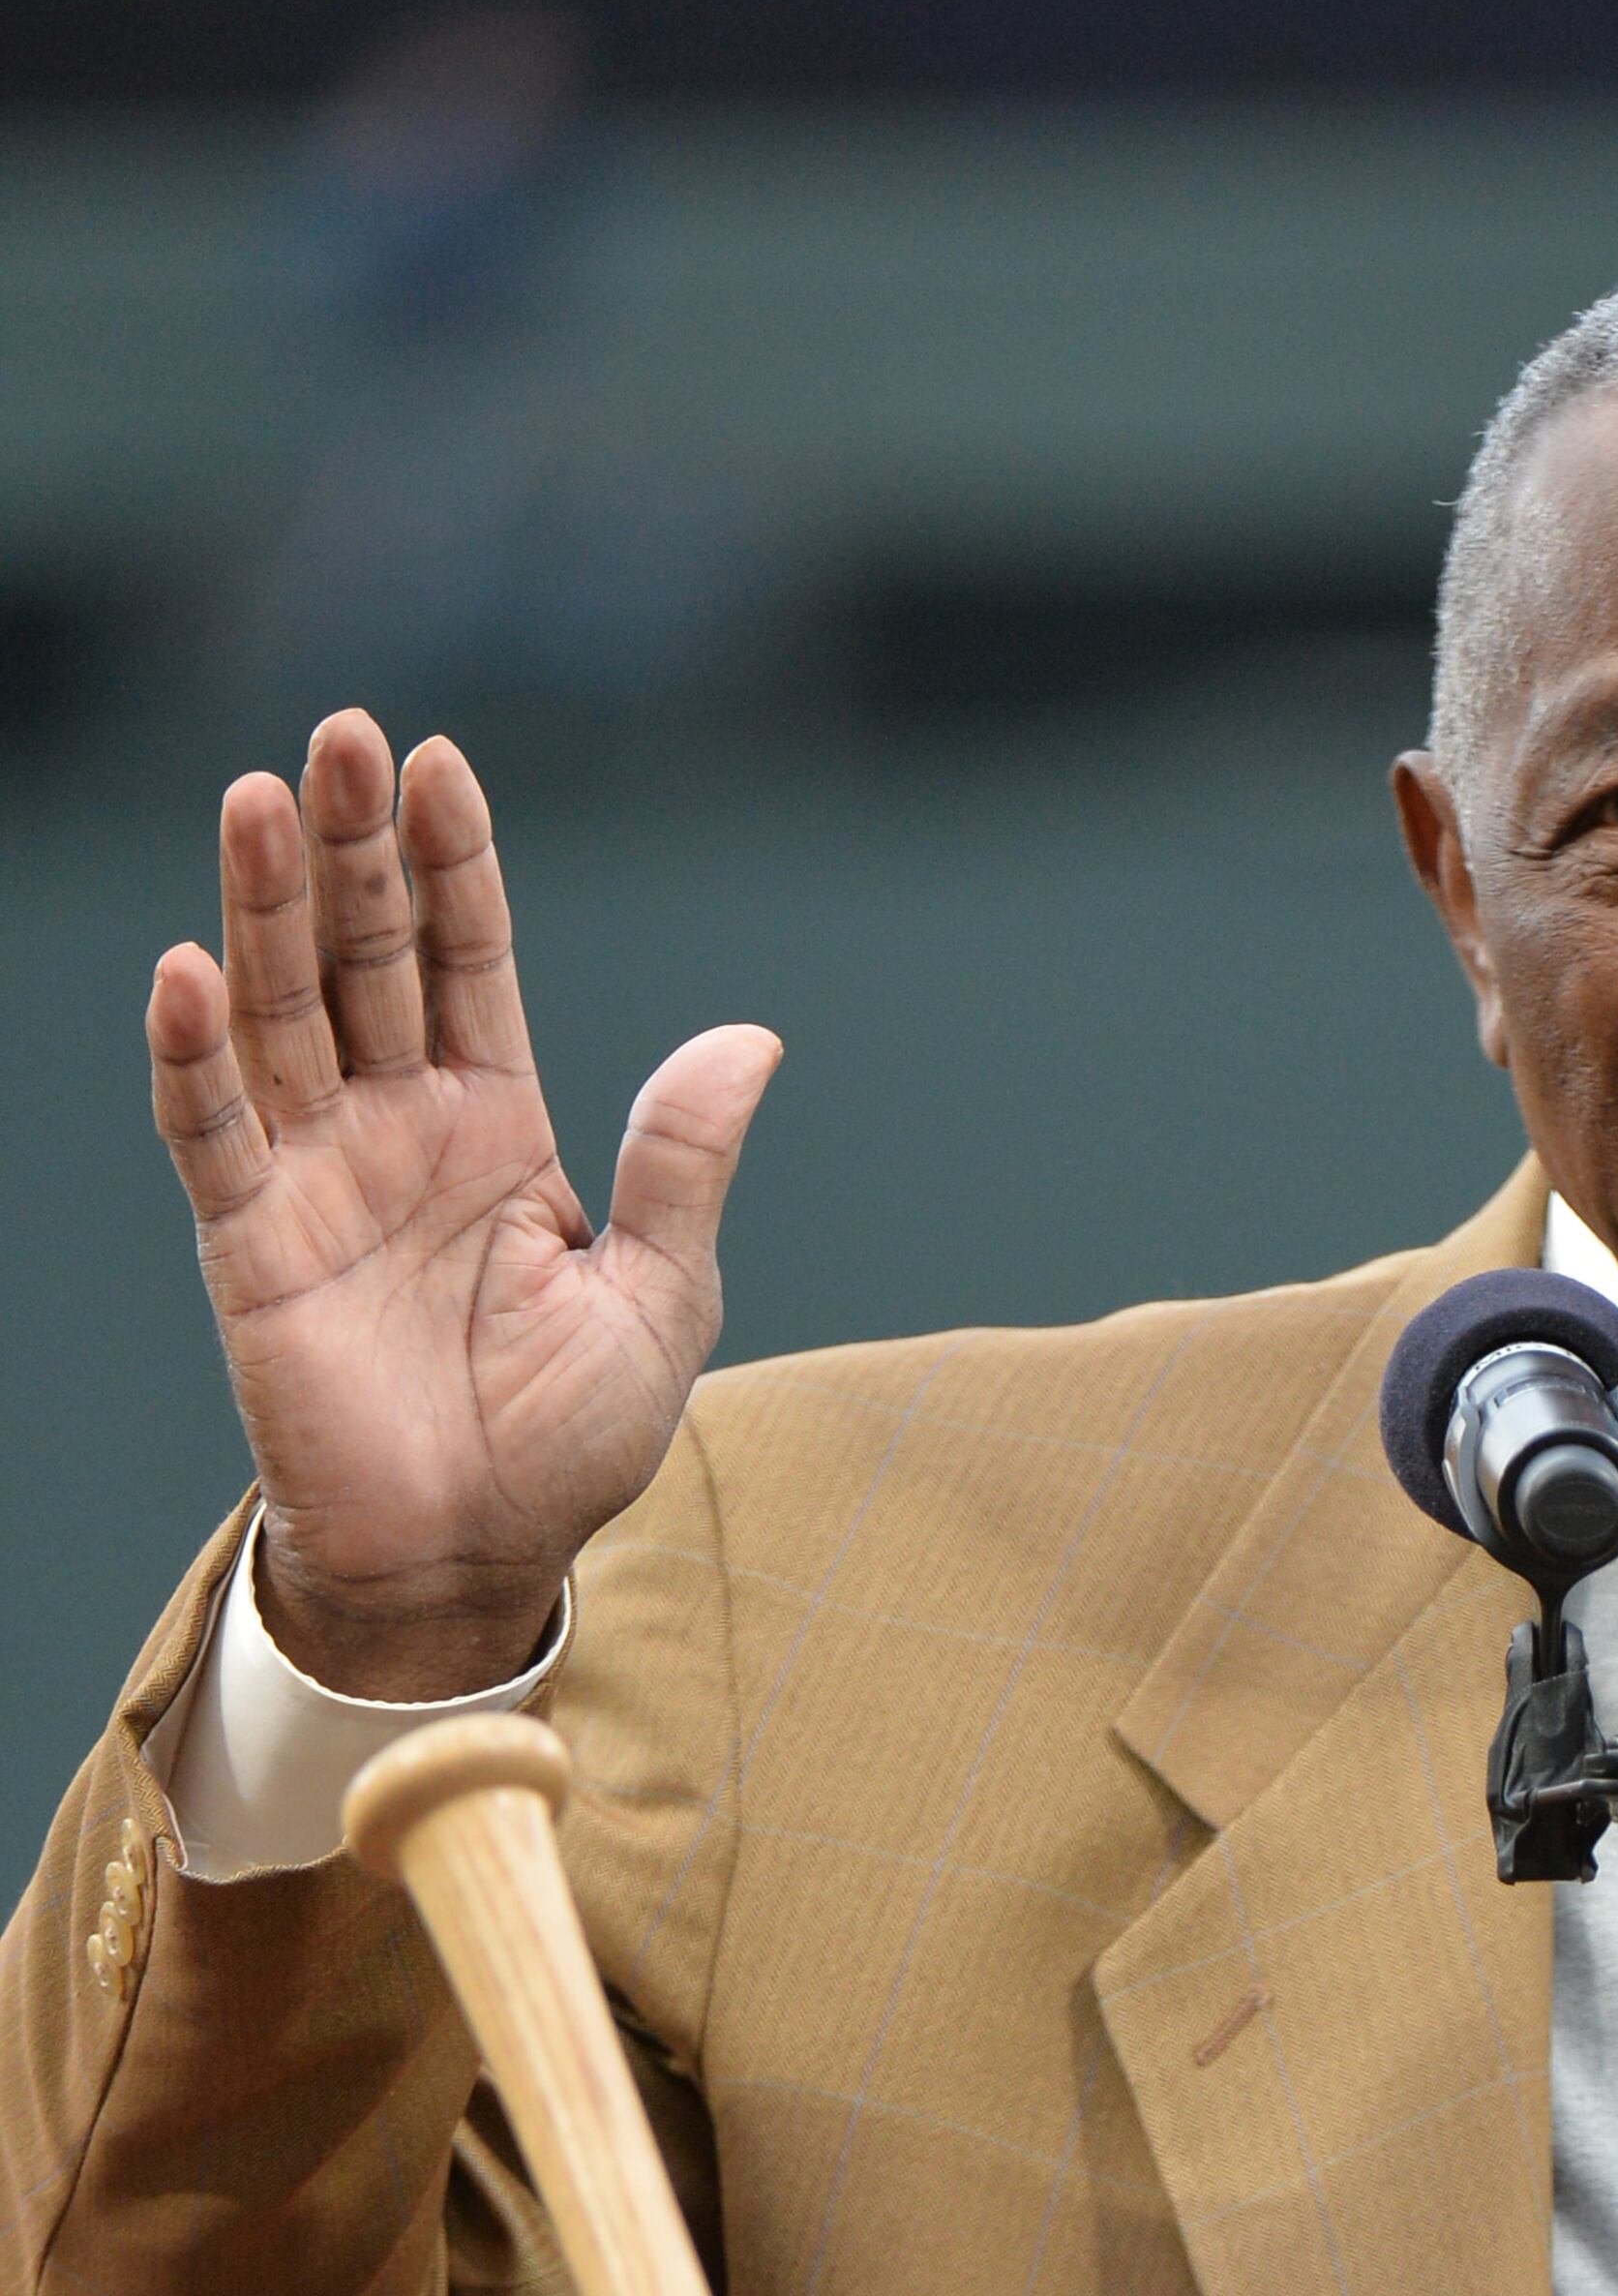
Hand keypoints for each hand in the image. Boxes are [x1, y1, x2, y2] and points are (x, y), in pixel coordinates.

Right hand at [146, 711, 780, 1699]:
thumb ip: (683, 1166)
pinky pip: (211, 1132)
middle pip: (363, 956)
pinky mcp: (250, 1244)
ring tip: (260, 797)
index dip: (452, 867)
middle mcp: (397, 1128)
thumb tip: (753, 1042)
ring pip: (279, 1011)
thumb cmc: (567, 1442)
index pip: (467, 962)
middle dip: (351, 847)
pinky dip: (192, 1053)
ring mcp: (316, 1176)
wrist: (475, 1561)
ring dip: (263, 908)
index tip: (442, 764)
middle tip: (342, 734)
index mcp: (499, 1127)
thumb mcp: (658, 1298)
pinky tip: (187, 968)